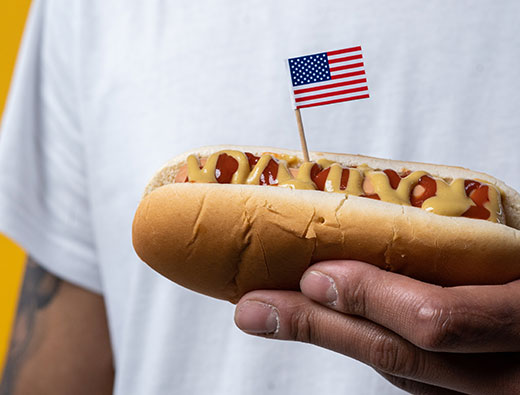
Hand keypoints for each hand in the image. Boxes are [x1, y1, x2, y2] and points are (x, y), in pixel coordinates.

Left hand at [234, 260, 519, 393]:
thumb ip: (484, 239)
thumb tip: (416, 211)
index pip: (441, 322)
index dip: (371, 300)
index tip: (316, 275)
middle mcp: (510, 374)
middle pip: (401, 357)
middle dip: (320, 329)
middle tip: (256, 310)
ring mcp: (492, 391)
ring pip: (402, 375)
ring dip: (335, 341)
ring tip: (278, 316)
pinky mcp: (477, 392)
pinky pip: (418, 381)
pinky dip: (372, 349)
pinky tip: (336, 325)